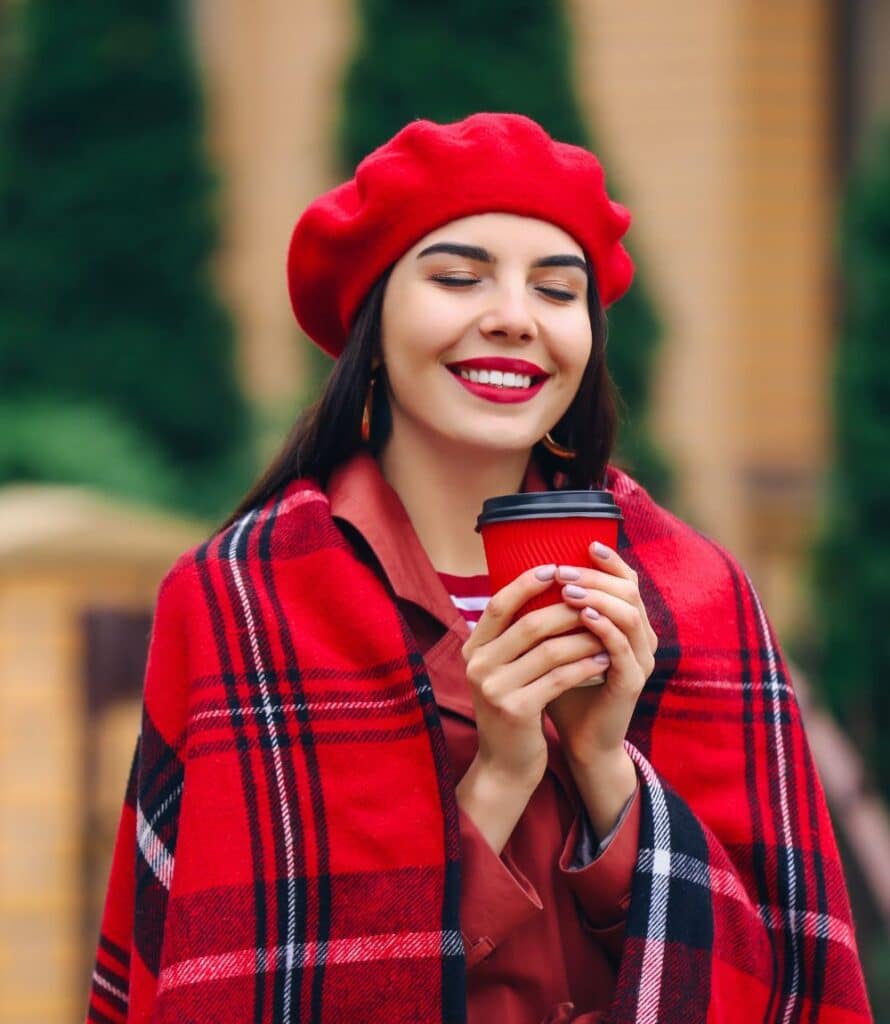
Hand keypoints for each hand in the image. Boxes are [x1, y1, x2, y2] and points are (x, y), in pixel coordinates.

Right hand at [460, 564, 607, 789]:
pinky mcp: (517, 711)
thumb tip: (543, 589)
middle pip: (529, 624)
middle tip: (596, 600)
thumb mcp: (503, 670)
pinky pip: (560, 678)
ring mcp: (494, 689)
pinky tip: (605, 661)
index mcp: (472, 649)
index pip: (498, 604)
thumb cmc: (514, 708)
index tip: (555, 568)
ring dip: (584, 638)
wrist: (506, 765)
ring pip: (550, 651)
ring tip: (608, 631)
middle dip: (567, 610)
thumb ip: (513, 637)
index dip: (526, 583)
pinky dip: (586, 667)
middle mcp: (477, 666)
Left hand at [545, 540, 657, 765]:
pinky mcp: (633, 681)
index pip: (627, 582)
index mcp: (628, 625)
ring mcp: (641, 660)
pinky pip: (623, 648)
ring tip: (567, 590)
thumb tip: (524, 576)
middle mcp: (641, 638)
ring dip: (598, 598)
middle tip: (563, 571)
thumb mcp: (559, 644)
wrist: (581, 740)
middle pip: (629, 591)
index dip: (611, 561)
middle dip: (596, 576)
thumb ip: (554, 614)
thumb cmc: (566, 688)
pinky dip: (604, 628)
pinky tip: (583, 617)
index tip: (585, 544)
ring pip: (630, 615)